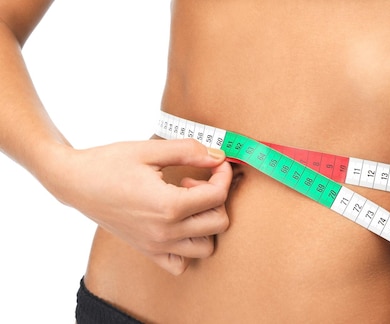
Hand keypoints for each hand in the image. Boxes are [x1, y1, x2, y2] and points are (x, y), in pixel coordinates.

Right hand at [41, 138, 231, 274]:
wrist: (75, 182)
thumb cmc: (109, 163)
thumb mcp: (151, 149)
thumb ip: (189, 151)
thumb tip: (218, 156)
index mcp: (168, 206)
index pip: (217, 196)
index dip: (224, 175)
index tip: (217, 163)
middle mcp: (165, 232)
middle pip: (219, 223)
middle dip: (216, 198)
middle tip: (194, 182)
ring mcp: (156, 245)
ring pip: (206, 247)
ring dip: (206, 224)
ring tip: (186, 203)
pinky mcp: (148, 251)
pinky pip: (180, 264)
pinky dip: (188, 248)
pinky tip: (179, 225)